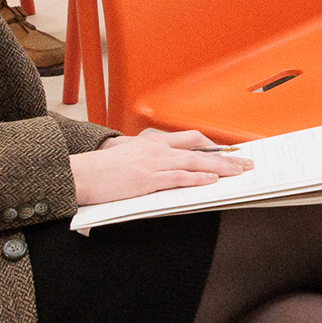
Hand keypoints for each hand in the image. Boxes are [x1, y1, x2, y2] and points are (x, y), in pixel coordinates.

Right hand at [68, 131, 251, 205]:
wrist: (75, 175)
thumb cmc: (96, 171)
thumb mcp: (124, 156)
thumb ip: (143, 158)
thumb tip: (161, 168)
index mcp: (151, 143)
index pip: (189, 139)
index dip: (212, 146)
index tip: (229, 152)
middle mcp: (155, 149)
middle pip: (199, 149)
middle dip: (225, 157)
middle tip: (246, 162)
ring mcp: (151, 164)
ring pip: (194, 163)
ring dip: (220, 169)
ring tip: (239, 173)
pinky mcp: (145, 180)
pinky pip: (177, 178)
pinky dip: (197, 180)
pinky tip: (211, 183)